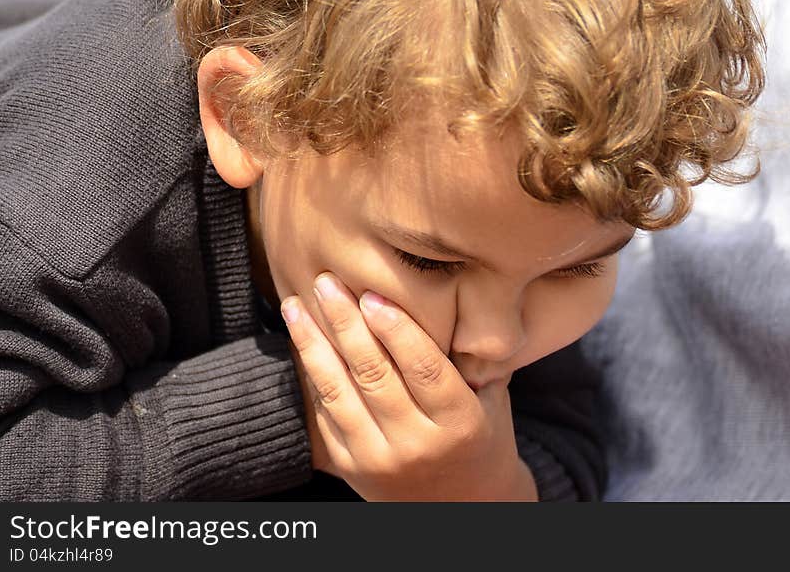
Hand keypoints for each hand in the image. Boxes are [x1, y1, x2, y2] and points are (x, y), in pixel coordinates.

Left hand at [280, 272, 537, 500]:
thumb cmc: (482, 438)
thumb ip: (473, 358)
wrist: (463, 507)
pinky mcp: (351, 468)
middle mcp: (416, 445)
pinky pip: (326, 414)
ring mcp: (379, 460)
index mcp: (459, 425)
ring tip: (296, 306)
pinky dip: (313, 375)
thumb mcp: (492, 400)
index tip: (372, 293)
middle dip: (345, 322)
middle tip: (326, 282)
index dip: (396, 328)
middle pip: (373, 374)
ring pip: (338, 392)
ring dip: (312, 344)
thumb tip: (457, 295)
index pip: (423, 368)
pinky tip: (302, 341)